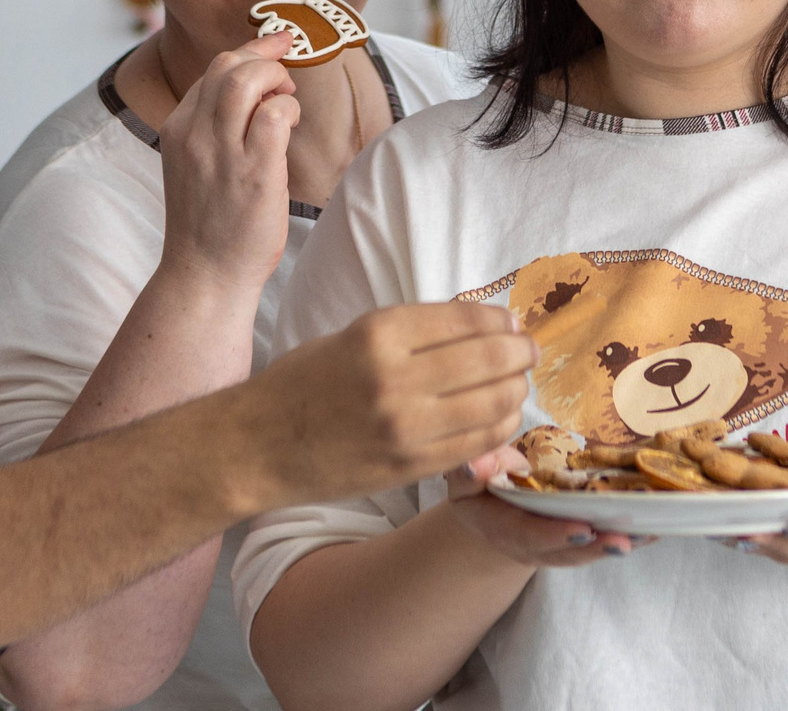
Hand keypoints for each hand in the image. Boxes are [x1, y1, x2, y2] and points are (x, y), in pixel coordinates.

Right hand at [154, 34, 297, 290]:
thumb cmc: (210, 223)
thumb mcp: (197, 165)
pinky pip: (274, 116)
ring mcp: (221, 153)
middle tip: (286, 77)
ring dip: (277, 79)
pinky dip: (287, 111)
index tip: (276, 44)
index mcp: (177, 128)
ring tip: (287, 101)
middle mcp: (193, 134)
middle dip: (267, 57)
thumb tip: (258, 94)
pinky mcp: (253, 173)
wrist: (204, 275)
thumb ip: (216, 128)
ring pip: (248, 80)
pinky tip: (289, 129)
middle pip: (229, 65)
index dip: (250, 51)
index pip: (213, 70)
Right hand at [241, 302, 536, 510]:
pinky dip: (499, 428)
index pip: (467, 320)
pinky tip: (499, 419)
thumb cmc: (303, 383)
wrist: (258, 446)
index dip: (501, 321)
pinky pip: (476, 444)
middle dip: (520, 354)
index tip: (512, 324)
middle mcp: (396, 378)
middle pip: (490, 359)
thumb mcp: (354, 336)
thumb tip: (482, 325)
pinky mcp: (410, 466)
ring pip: (493, 404)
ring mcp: (406, 427)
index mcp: (379, 333)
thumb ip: (414, 332)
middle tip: (528, 352)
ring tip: (516, 385)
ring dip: (516, 392)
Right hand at [443, 444, 649, 566]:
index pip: (530, 535)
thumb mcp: (464, 478)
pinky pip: (604, 538)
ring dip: (621, 543)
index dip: (555, 534)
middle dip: (596, 547)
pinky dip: (631, 535)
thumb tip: (477, 464)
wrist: (488, 509)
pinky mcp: (578, 537)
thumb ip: (470, 471)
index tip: (582, 528)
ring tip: (649, 532)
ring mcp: (559, 544)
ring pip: (590, 549)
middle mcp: (535, 544)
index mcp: (504, 528)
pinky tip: (658, 524)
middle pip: (568, 551)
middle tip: (624, 541)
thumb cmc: (477, 487)